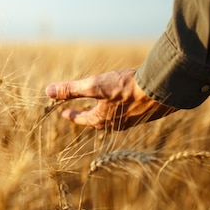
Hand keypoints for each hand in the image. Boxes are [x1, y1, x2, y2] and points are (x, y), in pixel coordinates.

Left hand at [45, 69, 177, 129]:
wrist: (161, 89)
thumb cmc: (125, 88)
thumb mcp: (94, 86)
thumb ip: (71, 90)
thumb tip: (48, 91)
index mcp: (101, 120)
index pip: (81, 118)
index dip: (71, 115)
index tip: (64, 113)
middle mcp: (116, 124)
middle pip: (97, 121)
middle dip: (88, 116)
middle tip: (81, 113)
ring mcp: (132, 120)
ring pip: (114, 117)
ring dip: (106, 113)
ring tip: (103, 108)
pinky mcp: (145, 113)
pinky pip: (128, 112)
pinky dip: (121, 108)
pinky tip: (126, 103)